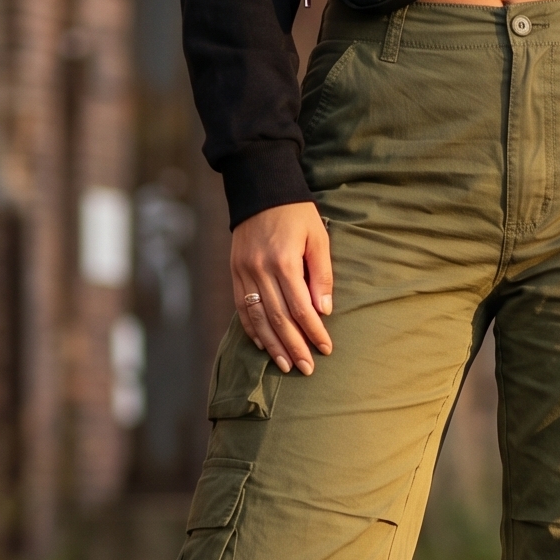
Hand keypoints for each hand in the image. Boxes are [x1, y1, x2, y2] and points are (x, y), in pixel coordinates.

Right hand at [230, 203, 333, 373]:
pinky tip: (262, 344)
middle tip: (307, 369)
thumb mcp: (318, 237)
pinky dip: (252, 328)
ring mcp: (243, 272)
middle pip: (278, 318)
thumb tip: (324, 311)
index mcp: (284, 261)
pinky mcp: (234, 271)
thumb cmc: (297, 213)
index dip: (314, 331)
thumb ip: (321, 274)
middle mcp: (260, 269)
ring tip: (286, 365)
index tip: (326, 349)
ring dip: (272, 345)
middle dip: (294, 346)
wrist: (260, 190)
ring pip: (257, 318)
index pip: (301, 307)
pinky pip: (242, 306)